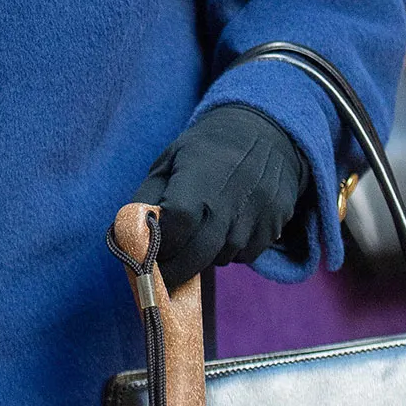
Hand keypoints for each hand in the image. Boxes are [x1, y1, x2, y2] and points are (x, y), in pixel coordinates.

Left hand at [135, 104, 309, 284]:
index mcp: (200, 175)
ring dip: (205, 257)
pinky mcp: (276, 223)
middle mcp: (231, 197)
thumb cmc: (207, 148)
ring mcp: (258, 212)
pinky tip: (227, 229)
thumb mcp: (171, 159)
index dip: (160, 246)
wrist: (266, 132)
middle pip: (199, 254)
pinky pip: (246, 255)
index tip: (148, 257)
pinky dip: (231, 252)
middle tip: (162, 274)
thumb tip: (129, 235)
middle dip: (177, 270)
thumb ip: (148, 197)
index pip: (178, 223)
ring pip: (222, 258)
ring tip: (200, 233)